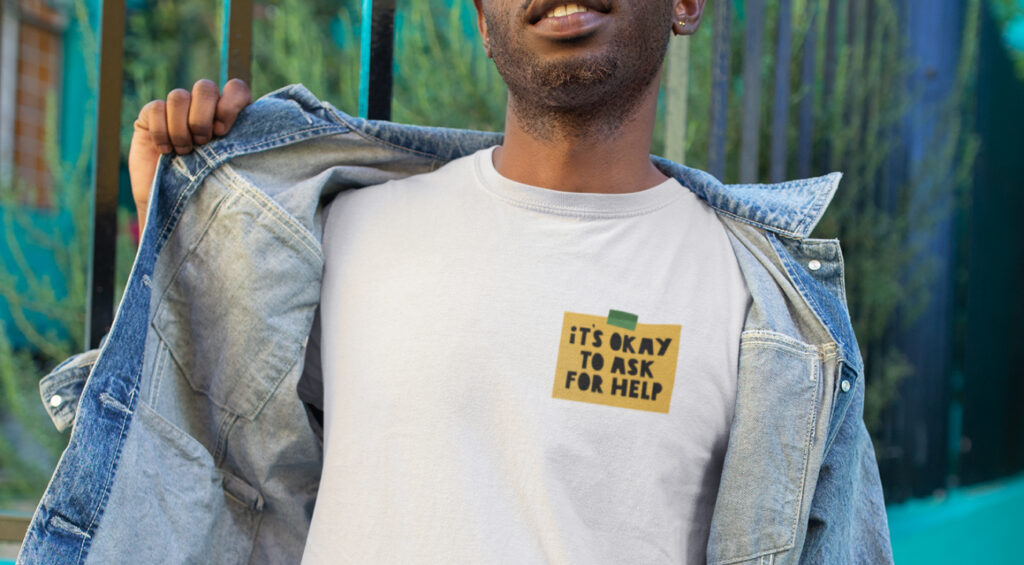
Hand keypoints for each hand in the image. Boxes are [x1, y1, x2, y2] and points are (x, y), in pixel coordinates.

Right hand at [129, 78, 251, 232]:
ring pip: (178, 96)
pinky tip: (165, 150)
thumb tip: (267, 140)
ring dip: (181, 127)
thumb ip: (241, 147)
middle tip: (203, 143)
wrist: (171, 203)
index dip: (230, 103)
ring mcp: (177, 109)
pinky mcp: (152, 115)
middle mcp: (203, 107)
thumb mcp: (231, 167)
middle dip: (202, 116)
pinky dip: (161, 131)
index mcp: (228, 114)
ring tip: (184, 152)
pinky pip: (155, 108)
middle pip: (205, 87)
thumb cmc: (208, 188)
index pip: (235, 88)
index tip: (223, 131)